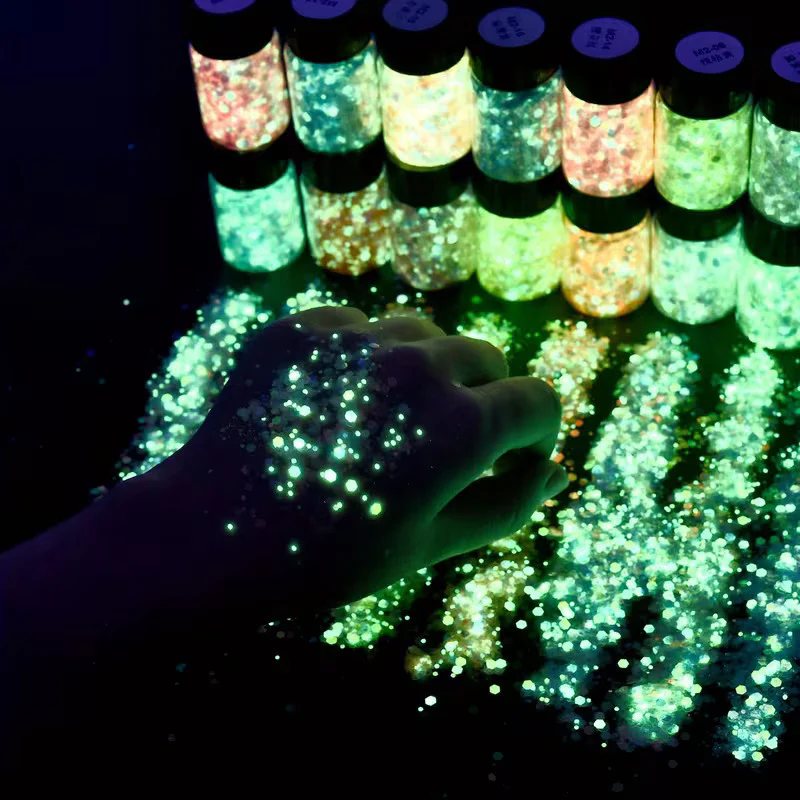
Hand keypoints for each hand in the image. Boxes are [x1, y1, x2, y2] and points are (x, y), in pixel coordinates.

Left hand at [147, 306, 566, 617]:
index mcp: (461, 426)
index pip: (539, 402)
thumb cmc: (330, 557)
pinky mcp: (304, 327)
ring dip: (424, 373)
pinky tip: (333, 407)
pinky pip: (362, 328)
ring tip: (382, 427)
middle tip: (436, 449)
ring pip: (426, 335)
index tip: (509, 456)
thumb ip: (509, 503)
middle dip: (481, 401)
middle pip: (486, 359)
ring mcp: (355, 339)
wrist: (211, 536)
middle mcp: (417, 366)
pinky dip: (364, 361)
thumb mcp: (432, 544)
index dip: (533, 434)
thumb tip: (559, 469)